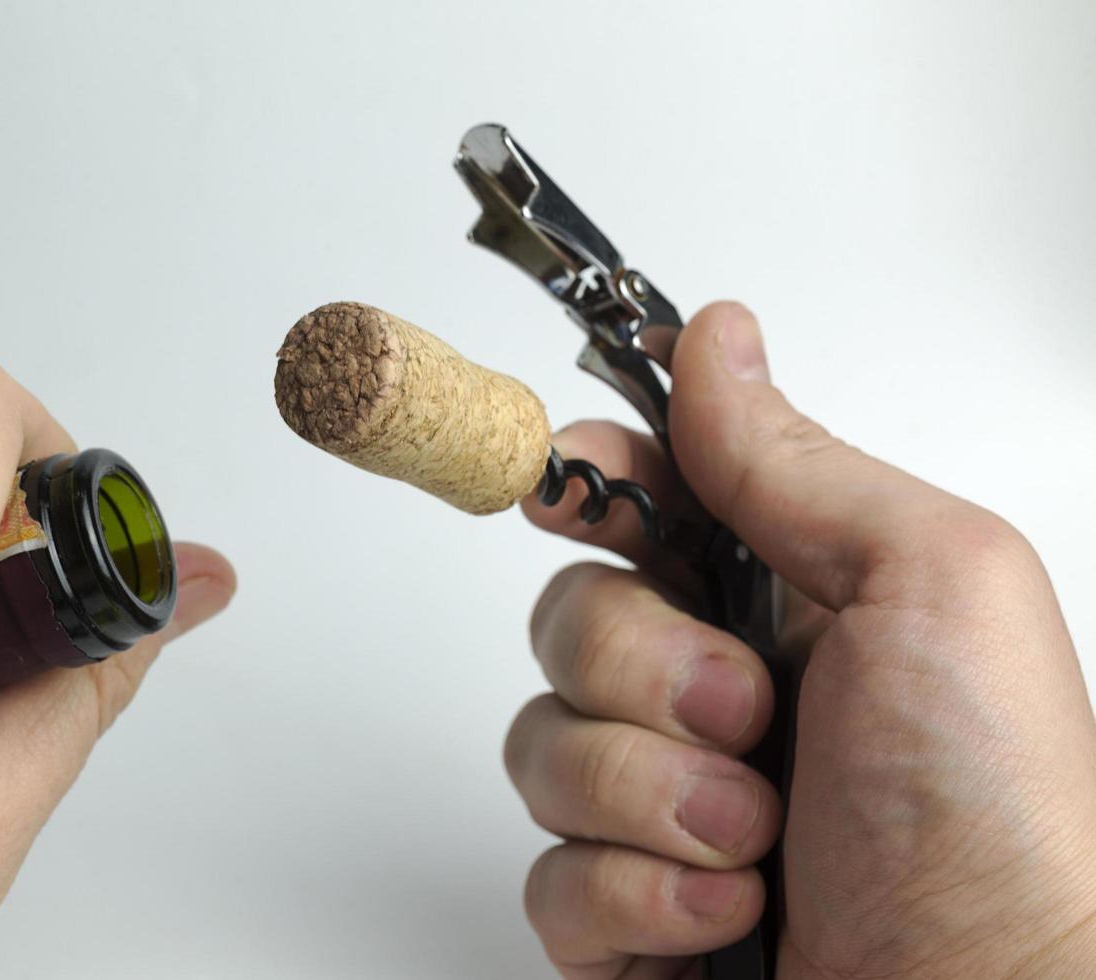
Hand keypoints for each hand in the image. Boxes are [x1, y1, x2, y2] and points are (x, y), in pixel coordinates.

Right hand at [506, 303, 1095, 978]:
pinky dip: (635, 900)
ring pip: (540, 745)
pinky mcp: (629, 915)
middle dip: (641, 669)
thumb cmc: (999, 817)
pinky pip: (546, 873)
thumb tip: (713, 337)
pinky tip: (726, 917)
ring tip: (755, 840)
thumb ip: (796, 462)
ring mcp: (667, 807)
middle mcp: (721, 694)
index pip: (646, 501)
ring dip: (648, 796)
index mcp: (792, 600)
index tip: (563, 483)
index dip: (588, 481)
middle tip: (744, 713)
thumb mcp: (930, 587)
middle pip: (568, 616)